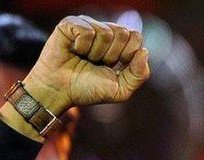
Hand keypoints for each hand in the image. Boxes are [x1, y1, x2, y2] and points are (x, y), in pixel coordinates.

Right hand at [22, 15, 149, 115]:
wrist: (60, 91)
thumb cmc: (88, 89)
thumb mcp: (120, 89)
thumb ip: (139, 74)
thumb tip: (144, 51)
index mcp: (118, 43)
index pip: (136, 37)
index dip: (127, 55)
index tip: (112, 67)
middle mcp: (104, 31)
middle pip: (123, 32)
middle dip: (112, 55)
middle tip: (97, 63)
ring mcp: (87, 25)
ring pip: (106, 32)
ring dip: (95, 53)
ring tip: (84, 58)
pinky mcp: (70, 24)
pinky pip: (87, 32)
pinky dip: (81, 47)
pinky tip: (73, 51)